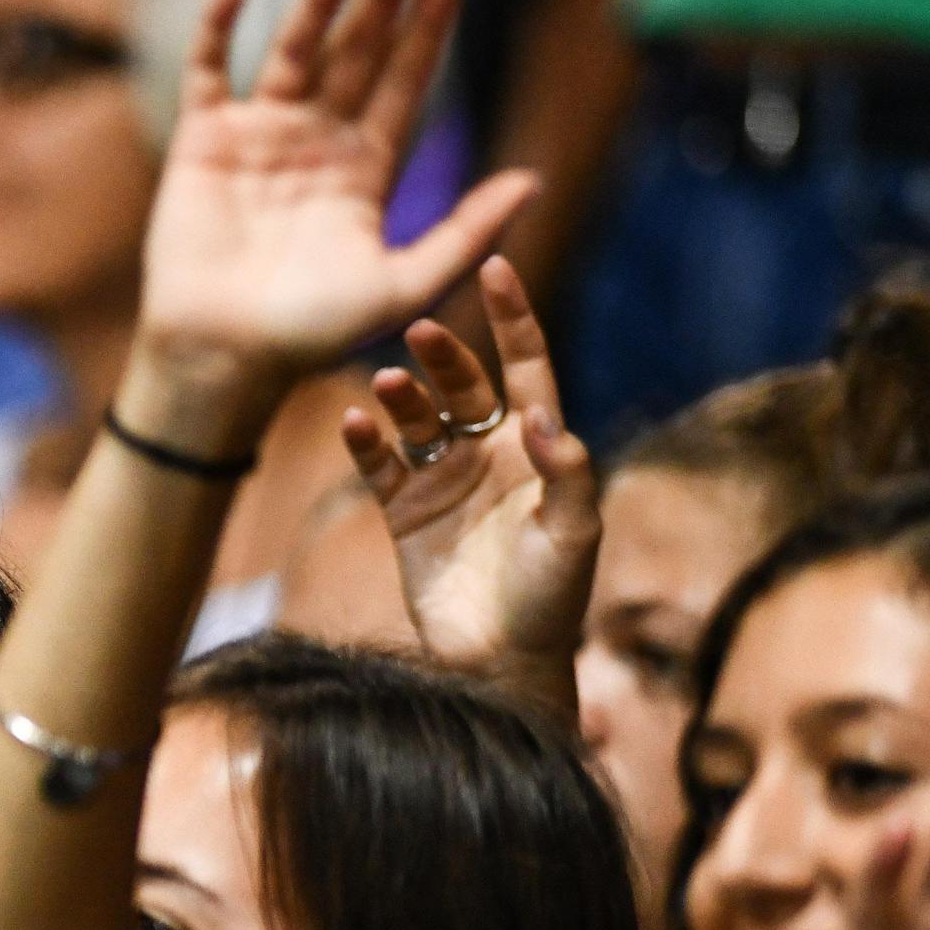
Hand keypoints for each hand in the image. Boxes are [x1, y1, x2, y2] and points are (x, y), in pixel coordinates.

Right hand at [129, 0, 536, 411]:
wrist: (221, 358)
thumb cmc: (310, 335)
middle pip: (357, 51)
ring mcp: (258, 136)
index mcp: (366, 169)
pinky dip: (219, 21)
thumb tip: (534, 177)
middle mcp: (316, 142)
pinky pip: (209, 68)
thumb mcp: (406, 284)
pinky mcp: (201, 141)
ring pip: (295, 48)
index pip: (404, 80)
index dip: (428, 29)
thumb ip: (466, 231)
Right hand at [336, 257, 598, 716]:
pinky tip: (354, 422)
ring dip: (402, 395)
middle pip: (464, 385)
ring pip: (417, 418)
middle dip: (446, 354)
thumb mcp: (574, 533)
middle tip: (422, 332)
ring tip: (387, 383)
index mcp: (537, 450)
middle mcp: (489, 455)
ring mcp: (443, 481)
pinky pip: (378, 464)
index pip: (527, 368)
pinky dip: (364, 441)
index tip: (497, 268)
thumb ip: (564, 471)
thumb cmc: (550, 599)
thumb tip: (539, 416)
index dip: (513, 319)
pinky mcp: (403, 513)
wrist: (499, 662)